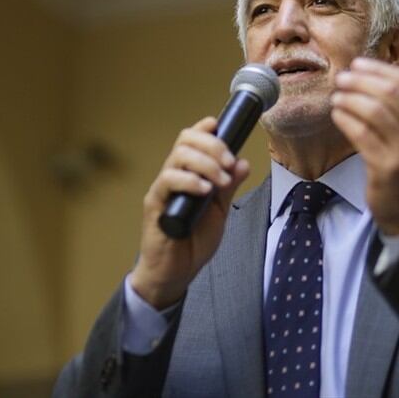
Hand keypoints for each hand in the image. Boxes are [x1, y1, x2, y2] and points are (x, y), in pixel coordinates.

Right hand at [132, 117, 249, 308]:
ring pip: (177, 156)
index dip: (205, 129)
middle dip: (213, 146)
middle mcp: (174, 176)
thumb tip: (242, 163)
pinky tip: (205, 190)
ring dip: (205, 163)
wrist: (175, 273)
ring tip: (220, 181)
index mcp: (189, 174)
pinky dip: (189, 181)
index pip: (192, 140)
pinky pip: (168, 181)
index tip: (220, 126)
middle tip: (229, 163)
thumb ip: (228, 187)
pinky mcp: (155, 204)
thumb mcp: (219, 211)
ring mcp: (163, 189)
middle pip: (185, 141)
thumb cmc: (193, 242)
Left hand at [330, 57, 398, 234]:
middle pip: (390, 93)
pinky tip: (337, 115)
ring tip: (337, 97)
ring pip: (375, 111)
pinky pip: (362, 134)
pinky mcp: (388, 167)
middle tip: (342, 78)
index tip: (358, 64)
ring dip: (351, 99)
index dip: (380, 69)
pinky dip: (346, 119)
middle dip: (361, 81)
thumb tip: (370, 75)